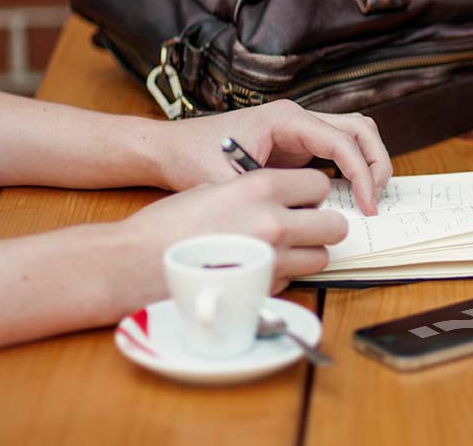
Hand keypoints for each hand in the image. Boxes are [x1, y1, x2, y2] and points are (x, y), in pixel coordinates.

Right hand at [121, 169, 346, 293]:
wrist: (137, 263)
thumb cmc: (169, 224)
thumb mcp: (214, 188)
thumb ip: (255, 192)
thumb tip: (283, 199)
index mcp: (260, 187)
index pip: (320, 184)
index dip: (312, 193)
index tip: (302, 198)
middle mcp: (274, 221)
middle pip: (335, 225)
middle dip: (322, 225)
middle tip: (304, 226)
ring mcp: (273, 259)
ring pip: (321, 257)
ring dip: (308, 253)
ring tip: (281, 249)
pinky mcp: (265, 288)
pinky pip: (295, 280)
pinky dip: (285, 274)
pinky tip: (258, 267)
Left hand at [154, 100, 391, 214]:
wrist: (170, 148)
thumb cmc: (193, 157)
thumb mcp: (228, 183)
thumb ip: (266, 199)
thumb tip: (302, 222)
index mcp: (285, 119)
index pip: (343, 141)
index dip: (362, 175)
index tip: (367, 205)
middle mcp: (297, 118)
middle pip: (360, 129)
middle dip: (376, 164)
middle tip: (376, 200)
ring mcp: (300, 129)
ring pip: (355, 135)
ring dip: (369, 163)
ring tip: (369, 198)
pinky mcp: (298, 144)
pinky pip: (339, 150)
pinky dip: (353, 169)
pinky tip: (349, 197)